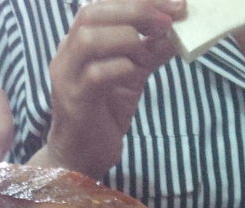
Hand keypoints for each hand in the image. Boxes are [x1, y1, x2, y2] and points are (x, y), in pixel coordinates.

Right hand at [29, 0, 184, 178]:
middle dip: (136, 10)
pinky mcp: (75, 101)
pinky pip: (96, 75)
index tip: (175, 3)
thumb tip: (178, 30)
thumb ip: (150, 51)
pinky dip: (122, 68)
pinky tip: (137, 73)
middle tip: (169, 20)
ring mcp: (66, 77)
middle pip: (92, 13)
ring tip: (150, 48)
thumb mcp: (133, 74)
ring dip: (127, 37)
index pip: (103, 4)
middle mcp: (66, 54)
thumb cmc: (105, 113)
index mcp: (77, 41)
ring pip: (89, 39)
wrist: (83, 156)